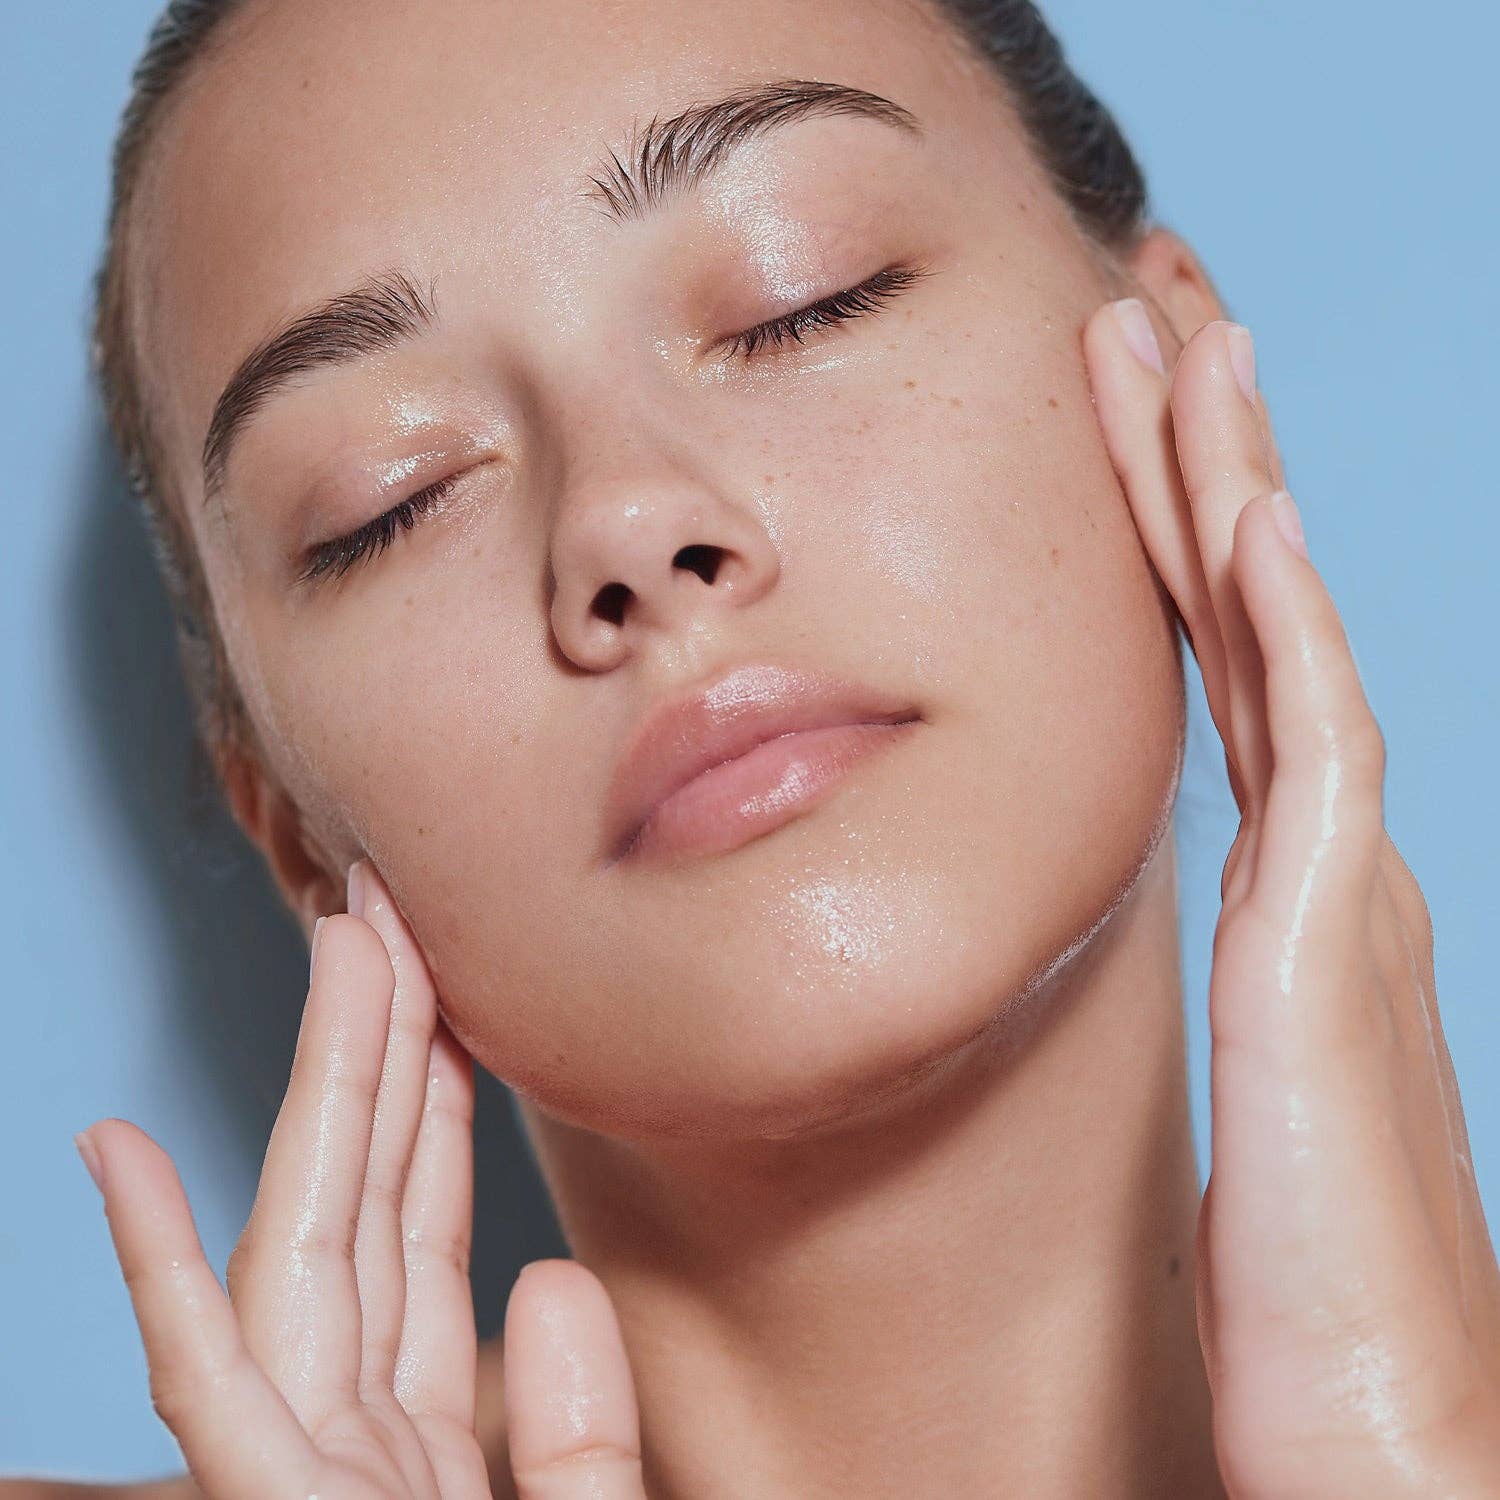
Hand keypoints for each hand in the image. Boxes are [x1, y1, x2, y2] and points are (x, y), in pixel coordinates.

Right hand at [76, 863, 648, 1497]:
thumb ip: (579, 1439)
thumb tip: (551, 1277)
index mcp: (423, 1449)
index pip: (424, 1241)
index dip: (435, 1105)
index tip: (453, 996)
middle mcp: (351, 1440)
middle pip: (366, 1206)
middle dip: (384, 1046)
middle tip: (398, 911)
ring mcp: (301, 1475)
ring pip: (295, 1246)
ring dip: (315, 1086)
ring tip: (334, 945)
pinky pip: (209, 1377)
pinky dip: (157, 1260)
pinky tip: (119, 1143)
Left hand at [1085, 302, 1499, 1495]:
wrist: (1378, 1426)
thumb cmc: (1292, 1293)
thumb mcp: (1231, 1092)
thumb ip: (1203, 1005)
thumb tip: (1139, 971)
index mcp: (1285, 892)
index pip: (1216, 664)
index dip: (1173, 533)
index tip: (1124, 424)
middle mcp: (1322, 860)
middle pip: (1244, 610)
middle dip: (1196, 457)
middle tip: (1148, 326)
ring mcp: (1336, 881)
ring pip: (1269, 629)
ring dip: (1223, 481)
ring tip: (1180, 340)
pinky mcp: (1331, 931)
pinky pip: (1304, 726)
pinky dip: (1276, 611)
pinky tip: (1242, 511)